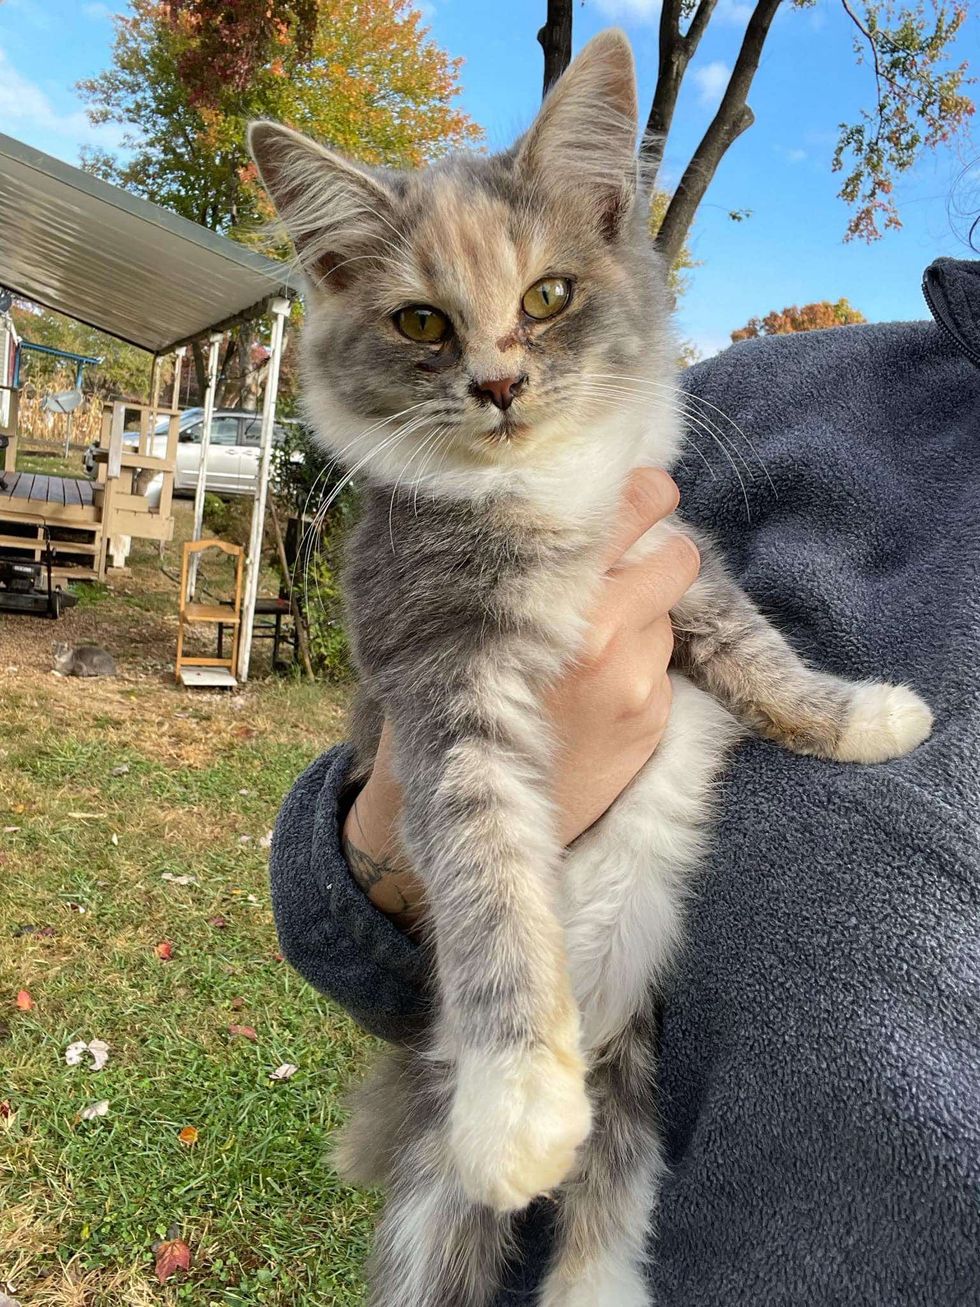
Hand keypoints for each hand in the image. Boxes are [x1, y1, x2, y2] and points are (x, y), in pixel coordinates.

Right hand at [342, 468, 700, 929]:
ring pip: (667, 609)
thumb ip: (502, 564)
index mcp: (549, 599)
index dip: (642, 492)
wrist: (469, 805)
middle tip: (634, 553)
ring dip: (645, 612)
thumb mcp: (457, 623)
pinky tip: (597, 687)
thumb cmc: (451, 698)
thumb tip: (542, 502)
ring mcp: (637, 680)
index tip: (641, 489)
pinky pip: (664, 662)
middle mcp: (603, 633)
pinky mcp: (653, 718)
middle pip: (675, 555)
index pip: (629, 510)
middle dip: (659, 550)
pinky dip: (641, 661)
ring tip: (592, 639)